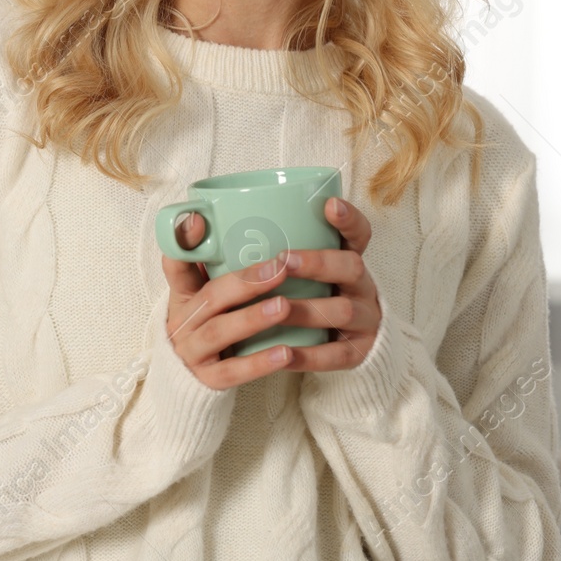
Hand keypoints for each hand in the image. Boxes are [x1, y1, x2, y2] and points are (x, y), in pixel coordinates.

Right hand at [161, 210, 299, 389]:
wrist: (189, 381)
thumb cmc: (210, 326)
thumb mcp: (206, 295)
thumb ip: (220, 264)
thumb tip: (242, 223)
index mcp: (183, 295)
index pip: (175, 263)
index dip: (183, 242)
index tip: (200, 219)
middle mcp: (182, 321)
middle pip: (210, 297)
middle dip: (245, 282)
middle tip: (280, 268)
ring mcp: (191, 352)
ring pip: (219, 332)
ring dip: (252, 318)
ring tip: (284, 307)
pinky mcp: (206, 381)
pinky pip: (232, 372)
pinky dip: (258, 363)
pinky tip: (286, 354)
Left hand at [275, 196, 381, 372]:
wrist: (338, 345)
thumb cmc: (303, 295)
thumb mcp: (296, 269)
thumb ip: (261, 246)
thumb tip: (196, 220)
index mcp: (347, 258)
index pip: (359, 233)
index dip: (349, 219)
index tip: (329, 205)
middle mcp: (361, 285)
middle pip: (352, 267)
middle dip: (318, 263)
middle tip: (285, 260)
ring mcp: (364, 320)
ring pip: (343, 311)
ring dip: (309, 309)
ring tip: (280, 306)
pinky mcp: (357, 353)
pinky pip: (336, 355)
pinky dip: (309, 355)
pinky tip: (284, 352)